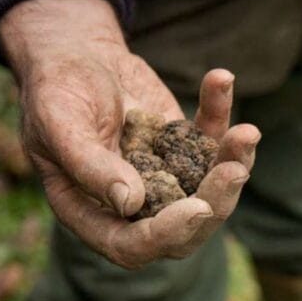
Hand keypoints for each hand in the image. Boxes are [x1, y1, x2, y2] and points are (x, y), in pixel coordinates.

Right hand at [0, 0, 259, 268]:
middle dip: (216, 202)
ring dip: (234, 162)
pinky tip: (220, 80)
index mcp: (92, 211)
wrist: (75, 56)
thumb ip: (90, 165)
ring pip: (211, 188)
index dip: (166, 234)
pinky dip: (221, 112)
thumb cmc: (55, 91)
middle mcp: (134, 204)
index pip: (131, 245)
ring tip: (246, 132)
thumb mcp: (60, 123)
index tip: (197, 207)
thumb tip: (131, 204)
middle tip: (234, 171)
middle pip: (185, 226)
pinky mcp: (186, 147)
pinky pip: (213, 140)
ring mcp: (166, 177)